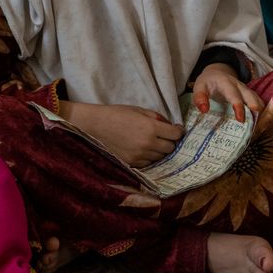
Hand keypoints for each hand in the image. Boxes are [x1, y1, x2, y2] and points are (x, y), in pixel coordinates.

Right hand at [62, 101, 182, 167]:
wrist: (95, 126)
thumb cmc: (116, 114)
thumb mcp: (137, 110)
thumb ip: (156, 117)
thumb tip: (170, 125)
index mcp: (150, 127)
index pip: (175, 134)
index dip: (178, 131)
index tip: (176, 130)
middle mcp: (148, 143)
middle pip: (171, 147)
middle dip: (169, 141)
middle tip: (163, 136)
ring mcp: (140, 155)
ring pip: (161, 157)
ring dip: (160, 150)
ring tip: (151, 143)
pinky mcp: (133, 163)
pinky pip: (149, 162)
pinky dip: (149, 157)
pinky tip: (142, 149)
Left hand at [192, 63, 262, 121]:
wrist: (216, 74)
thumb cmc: (207, 83)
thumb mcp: (199, 87)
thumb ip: (200, 98)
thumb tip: (204, 110)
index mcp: (226, 83)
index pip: (234, 95)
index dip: (238, 107)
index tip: (241, 120)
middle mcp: (239, 86)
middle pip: (251, 96)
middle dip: (256, 109)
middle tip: (259, 123)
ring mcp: (247, 90)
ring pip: (258, 100)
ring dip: (262, 112)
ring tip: (263, 127)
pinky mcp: (250, 95)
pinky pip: (260, 103)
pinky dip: (263, 113)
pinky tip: (263, 124)